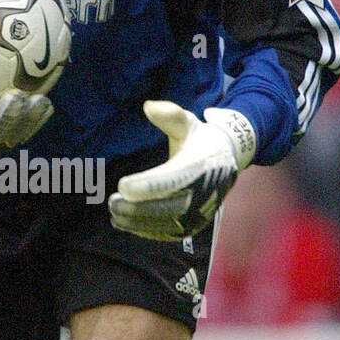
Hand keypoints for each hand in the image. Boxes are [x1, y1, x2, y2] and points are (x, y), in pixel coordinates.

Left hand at [108, 103, 255, 239]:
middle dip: (138, 208)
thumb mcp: (189, 122)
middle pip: (169, 207)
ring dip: (138, 222)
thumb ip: (170, 115)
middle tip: (113, 203)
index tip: (123, 186)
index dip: (148, 185)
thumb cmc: (199, 140)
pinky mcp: (195, 224)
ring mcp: (201, 211)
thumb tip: (148, 107)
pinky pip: (170, 232)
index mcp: (201, 165)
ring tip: (115, 213)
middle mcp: (204, 191)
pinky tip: (125, 224)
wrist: (226, 161)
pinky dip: (146, 230)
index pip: (173, 179)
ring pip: (168, 224)